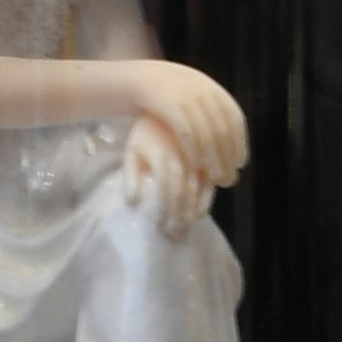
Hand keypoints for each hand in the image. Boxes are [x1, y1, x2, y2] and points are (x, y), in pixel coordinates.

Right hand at [122, 60, 246, 192]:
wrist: (138, 77)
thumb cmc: (168, 92)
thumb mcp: (194, 92)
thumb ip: (211, 108)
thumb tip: (231, 135)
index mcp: (213, 89)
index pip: (235, 119)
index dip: (240, 142)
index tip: (240, 163)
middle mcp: (204, 92)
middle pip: (224, 130)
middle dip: (228, 157)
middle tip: (229, 179)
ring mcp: (188, 98)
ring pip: (209, 134)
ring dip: (215, 159)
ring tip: (215, 178)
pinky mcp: (171, 105)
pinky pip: (188, 132)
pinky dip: (195, 151)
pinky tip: (196, 166)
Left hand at [123, 111, 210, 235]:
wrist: (168, 106)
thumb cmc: (145, 134)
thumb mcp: (132, 152)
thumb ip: (130, 176)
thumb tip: (133, 202)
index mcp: (164, 155)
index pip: (168, 189)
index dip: (166, 210)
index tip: (162, 228)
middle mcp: (185, 155)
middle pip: (185, 192)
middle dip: (180, 216)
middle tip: (176, 235)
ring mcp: (200, 154)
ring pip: (200, 188)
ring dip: (194, 211)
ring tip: (187, 227)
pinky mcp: (210, 154)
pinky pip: (211, 180)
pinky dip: (207, 198)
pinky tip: (200, 213)